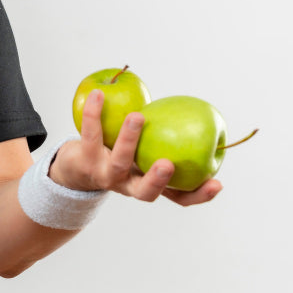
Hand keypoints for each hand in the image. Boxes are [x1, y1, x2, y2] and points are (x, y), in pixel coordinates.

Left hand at [48, 89, 221, 206]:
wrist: (75, 167)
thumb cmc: (121, 155)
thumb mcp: (144, 153)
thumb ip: (166, 141)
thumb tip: (198, 114)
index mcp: (148, 185)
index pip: (178, 197)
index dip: (199, 195)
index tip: (217, 183)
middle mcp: (128, 185)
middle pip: (145, 191)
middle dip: (157, 180)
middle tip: (168, 164)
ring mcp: (105, 175)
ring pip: (119, 161)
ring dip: (128, 139)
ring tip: (137, 116)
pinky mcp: (84, 159)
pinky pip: (90, 133)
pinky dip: (94, 113)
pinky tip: (97, 95)